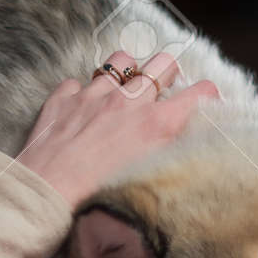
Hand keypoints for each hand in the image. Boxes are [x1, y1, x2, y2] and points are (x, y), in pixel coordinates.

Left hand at [16, 51, 219, 208]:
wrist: (49, 194)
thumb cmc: (101, 196)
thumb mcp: (152, 179)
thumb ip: (172, 153)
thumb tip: (185, 139)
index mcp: (157, 124)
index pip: (198, 94)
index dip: (208, 94)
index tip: (208, 99)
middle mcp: (129, 102)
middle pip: (163, 64)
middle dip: (168, 72)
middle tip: (164, 87)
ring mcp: (94, 95)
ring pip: (120, 61)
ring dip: (126, 72)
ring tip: (123, 88)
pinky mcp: (63, 99)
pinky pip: (77, 83)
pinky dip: (81, 93)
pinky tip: (81, 110)